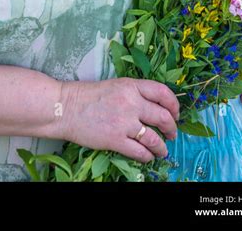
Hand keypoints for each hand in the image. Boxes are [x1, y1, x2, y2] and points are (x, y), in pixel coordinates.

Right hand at [57, 77, 178, 162]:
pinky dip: (148, 156)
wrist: (66, 108)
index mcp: (131, 86)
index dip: (174, 105)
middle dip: (172, 128)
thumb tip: (154, 107)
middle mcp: (131, 102)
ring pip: (154, 138)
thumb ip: (135, 93)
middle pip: (163, 116)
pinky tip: (148, 156)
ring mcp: (124, 122)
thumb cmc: (88, 96)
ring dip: (162, 147)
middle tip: (172, 133)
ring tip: (163, 150)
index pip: (162, 93)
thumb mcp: (116, 86)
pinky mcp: (115, 140)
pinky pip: (140, 152)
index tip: (175, 113)